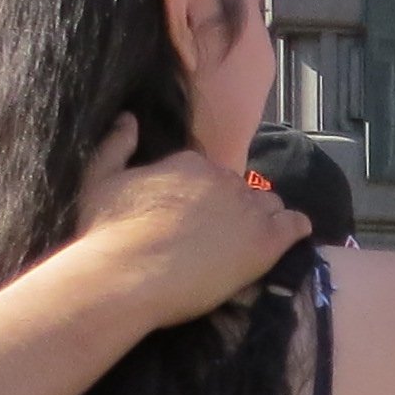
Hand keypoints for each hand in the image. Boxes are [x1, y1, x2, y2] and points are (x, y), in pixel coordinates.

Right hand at [70, 115, 308, 323]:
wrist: (125, 276)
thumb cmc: (107, 232)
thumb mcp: (99, 179)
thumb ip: (116, 145)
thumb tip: (128, 118)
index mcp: (190, 163)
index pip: (211, 174)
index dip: (205, 198)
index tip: (194, 220)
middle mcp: (224, 178)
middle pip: (242, 190)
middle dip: (234, 210)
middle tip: (218, 239)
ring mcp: (247, 209)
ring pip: (270, 206)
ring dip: (263, 221)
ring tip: (246, 246)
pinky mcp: (266, 242)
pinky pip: (296, 226)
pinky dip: (295, 231)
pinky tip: (287, 242)